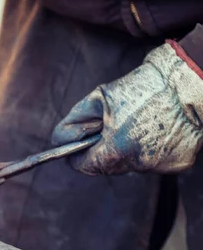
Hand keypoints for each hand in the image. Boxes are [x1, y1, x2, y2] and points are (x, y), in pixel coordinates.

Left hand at [52, 43, 202, 174]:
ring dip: (127, 151)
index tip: (76, 148)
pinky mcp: (178, 165)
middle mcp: (138, 163)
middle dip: (103, 151)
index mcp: (116, 150)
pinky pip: (155, 162)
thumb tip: (60, 139)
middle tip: (109, 130)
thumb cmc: (143, 87)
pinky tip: (156, 130)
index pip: (85, 166)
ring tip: (136, 126)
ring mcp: (160, 166)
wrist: (190, 82)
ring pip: (132, 164)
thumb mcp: (100, 98)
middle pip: (108, 166)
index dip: (77, 156)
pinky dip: (151, 150)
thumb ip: (75, 121)